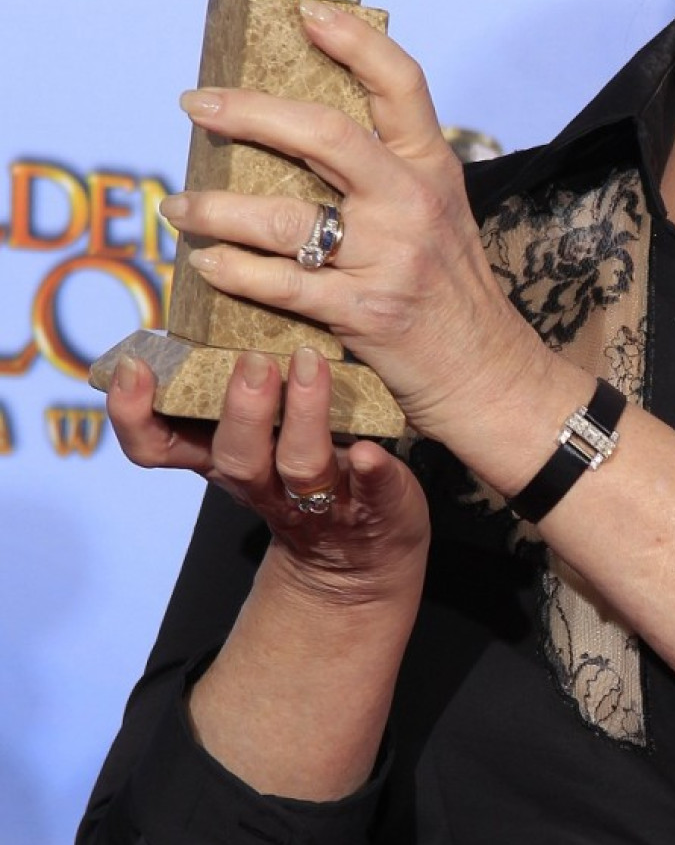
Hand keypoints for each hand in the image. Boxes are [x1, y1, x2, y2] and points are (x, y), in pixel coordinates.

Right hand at [108, 345, 430, 592]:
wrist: (361, 547)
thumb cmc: (296, 465)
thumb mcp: (250, 433)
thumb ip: (229, 385)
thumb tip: (208, 297)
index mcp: (222, 456)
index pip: (159, 447)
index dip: (135, 415)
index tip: (134, 367)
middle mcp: (262, 482)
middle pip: (236, 456)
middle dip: (241, 409)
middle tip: (254, 361)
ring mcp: (317, 498)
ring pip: (301, 466)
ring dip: (304, 416)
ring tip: (312, 365)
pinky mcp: (372, 505)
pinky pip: (370, 490)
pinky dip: (369, 471)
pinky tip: (368, 449)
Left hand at [156, 4, 548, 454]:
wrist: (487, 373)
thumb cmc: (451, 291)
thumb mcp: (438, 214)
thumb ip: (388, 174)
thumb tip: (299, 134)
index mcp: (432, 168)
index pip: (399, 84)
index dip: (354, 42)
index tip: (306, 17)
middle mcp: (413, 203)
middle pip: (324, 134)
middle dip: (248, 113)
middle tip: (196, 104)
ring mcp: (390, 258)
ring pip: (285, 218)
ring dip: (217, 209)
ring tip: (178, 206)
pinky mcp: (366, 313)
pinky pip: (282, 284)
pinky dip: (234, 270)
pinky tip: (206, 262)